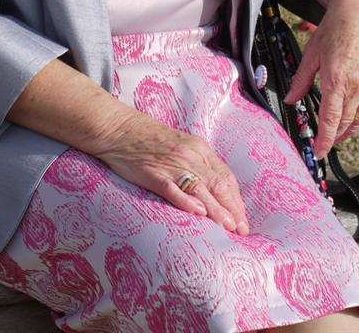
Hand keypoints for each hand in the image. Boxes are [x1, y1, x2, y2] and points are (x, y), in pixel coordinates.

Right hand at [92, 112, 249, 234]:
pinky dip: (187, 201)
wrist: (116, 127)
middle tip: (242, 230)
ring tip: (229, 228)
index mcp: (199, 148)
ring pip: (201, 190)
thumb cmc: (146, 137)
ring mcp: (172, 165)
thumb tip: (213, 187)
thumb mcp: (179, 143)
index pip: (226, 177)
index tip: (242, 218)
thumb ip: (197, 161)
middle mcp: (190, 156)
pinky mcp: (153, 174)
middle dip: (233, 209)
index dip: (236, 200)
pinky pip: (173, 189)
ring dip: (217, 210)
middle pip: (218, 185)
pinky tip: (198, 213)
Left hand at [287, 0, 358, 157]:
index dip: (324, 138)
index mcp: (337, 79)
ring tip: (335, 136)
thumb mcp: (310, 55)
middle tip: (323, 145)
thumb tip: (289, 100)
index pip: (330, 118)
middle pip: (346, 122)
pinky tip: (350, 117)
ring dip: (348, 130)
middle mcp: (357, 85)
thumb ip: (301, 81)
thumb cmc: (333, 32)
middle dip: (334, 138)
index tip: (318, 151)